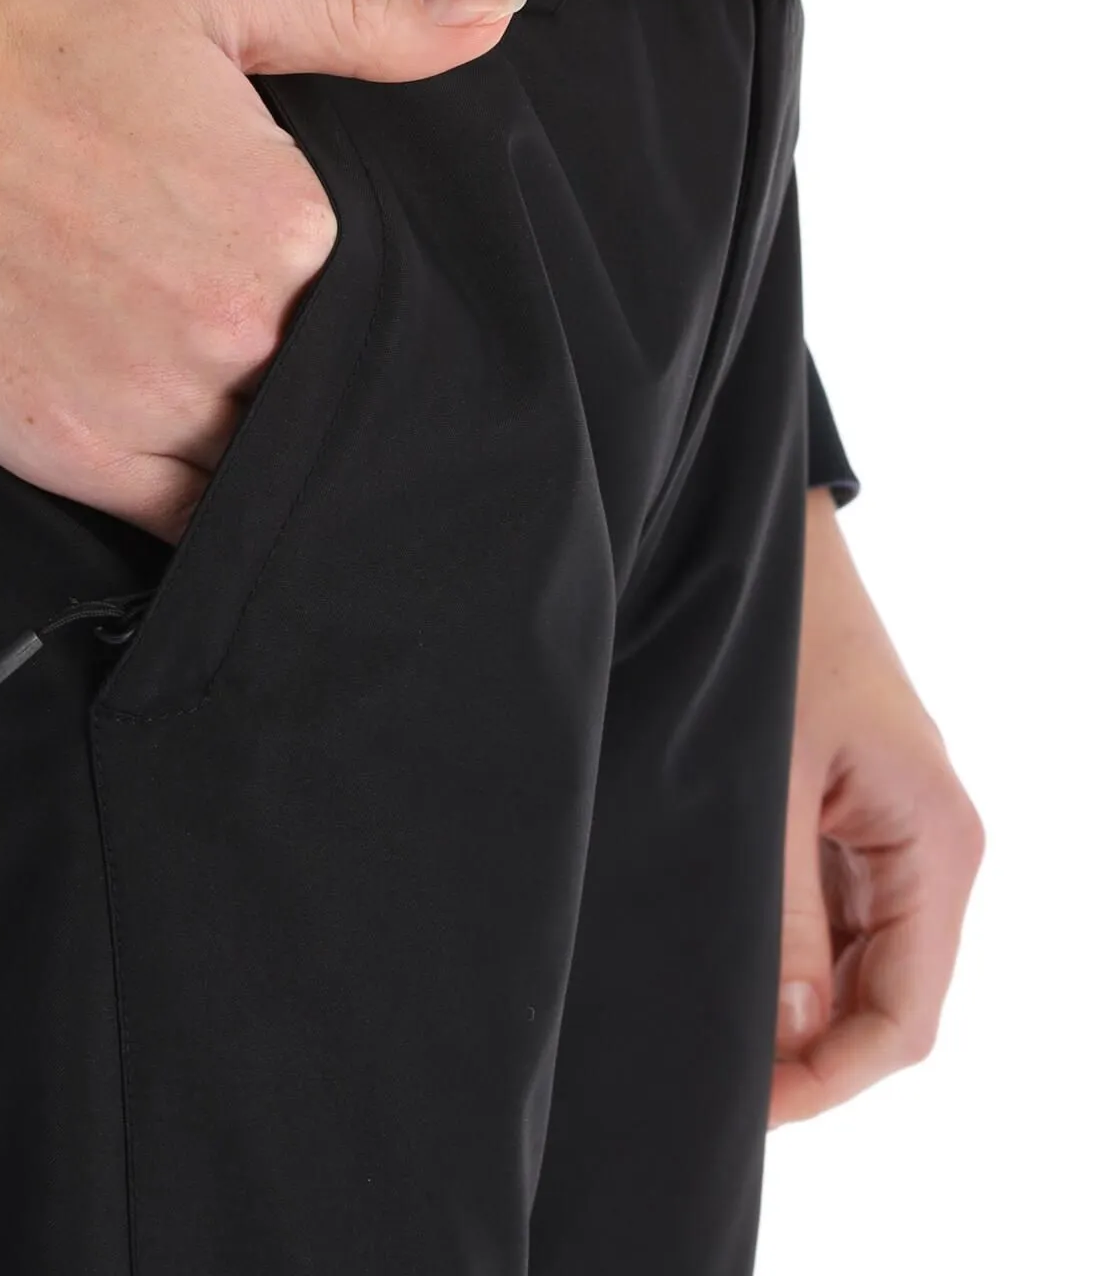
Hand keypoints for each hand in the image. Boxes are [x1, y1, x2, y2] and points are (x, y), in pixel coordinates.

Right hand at [0, 0, 521, 540]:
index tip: (274, 268)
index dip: (328, 293)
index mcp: (292, 226)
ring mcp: (157, 408)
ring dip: (249, 443)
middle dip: (288, 364)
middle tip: (218, 318)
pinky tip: (185, 469)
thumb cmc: (34, 39)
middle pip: (310, 384)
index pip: (364, 301)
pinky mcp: (75, 457)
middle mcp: (240, 332)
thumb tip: (495, 18)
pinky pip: (183, 523)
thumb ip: (365, 25)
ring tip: (194, 386)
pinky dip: (200, 509)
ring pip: (256, 465)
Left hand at [770, 490, 984, 1124]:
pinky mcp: (852, 811)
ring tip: (710, 1032)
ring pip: (858, 964)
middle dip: (809, 1055)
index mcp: (935, 845)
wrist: (769, 540)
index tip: (748, 1106)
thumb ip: (783, 909)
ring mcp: (894, 832)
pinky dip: (788, 952)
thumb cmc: (779, 637)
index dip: (828, 1077)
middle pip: (885, 1001)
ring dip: (796, 1007)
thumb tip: (793, 1031)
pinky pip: (833, 912)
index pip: (901, 1016)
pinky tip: (727, 964)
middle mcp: (930, 848)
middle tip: (714, 1081)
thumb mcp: (769, 778)